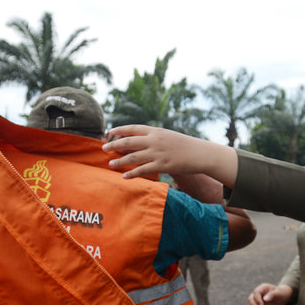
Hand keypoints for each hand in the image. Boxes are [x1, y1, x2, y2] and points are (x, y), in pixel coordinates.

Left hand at [103, 125, 237, 186]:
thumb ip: (154, 137)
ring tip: (110, 164)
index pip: (133, 128)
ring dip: (119, 161)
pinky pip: (142, 170)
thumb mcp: (168, 136)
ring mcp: (157, 153)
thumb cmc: (185, 145)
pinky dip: (131, 173)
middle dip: (114, 144)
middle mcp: (154, 140)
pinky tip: (124, 176)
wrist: (201, 153)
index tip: (109, 132)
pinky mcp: (162, 165)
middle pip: (128, 141)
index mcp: (156, 131)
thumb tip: (141, 141)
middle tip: (103, 148)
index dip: (119, 130)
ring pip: (132, 157)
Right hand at [248, 283, 293, 304]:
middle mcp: (258, 294)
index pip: (256, 293)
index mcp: (262, 288)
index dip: (257, 300)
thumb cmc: (282, 293)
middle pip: (251, 299)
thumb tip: (265, 299)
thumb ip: (272, 295)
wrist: (284, 298)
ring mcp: (258, 300)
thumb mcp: (279, 293)